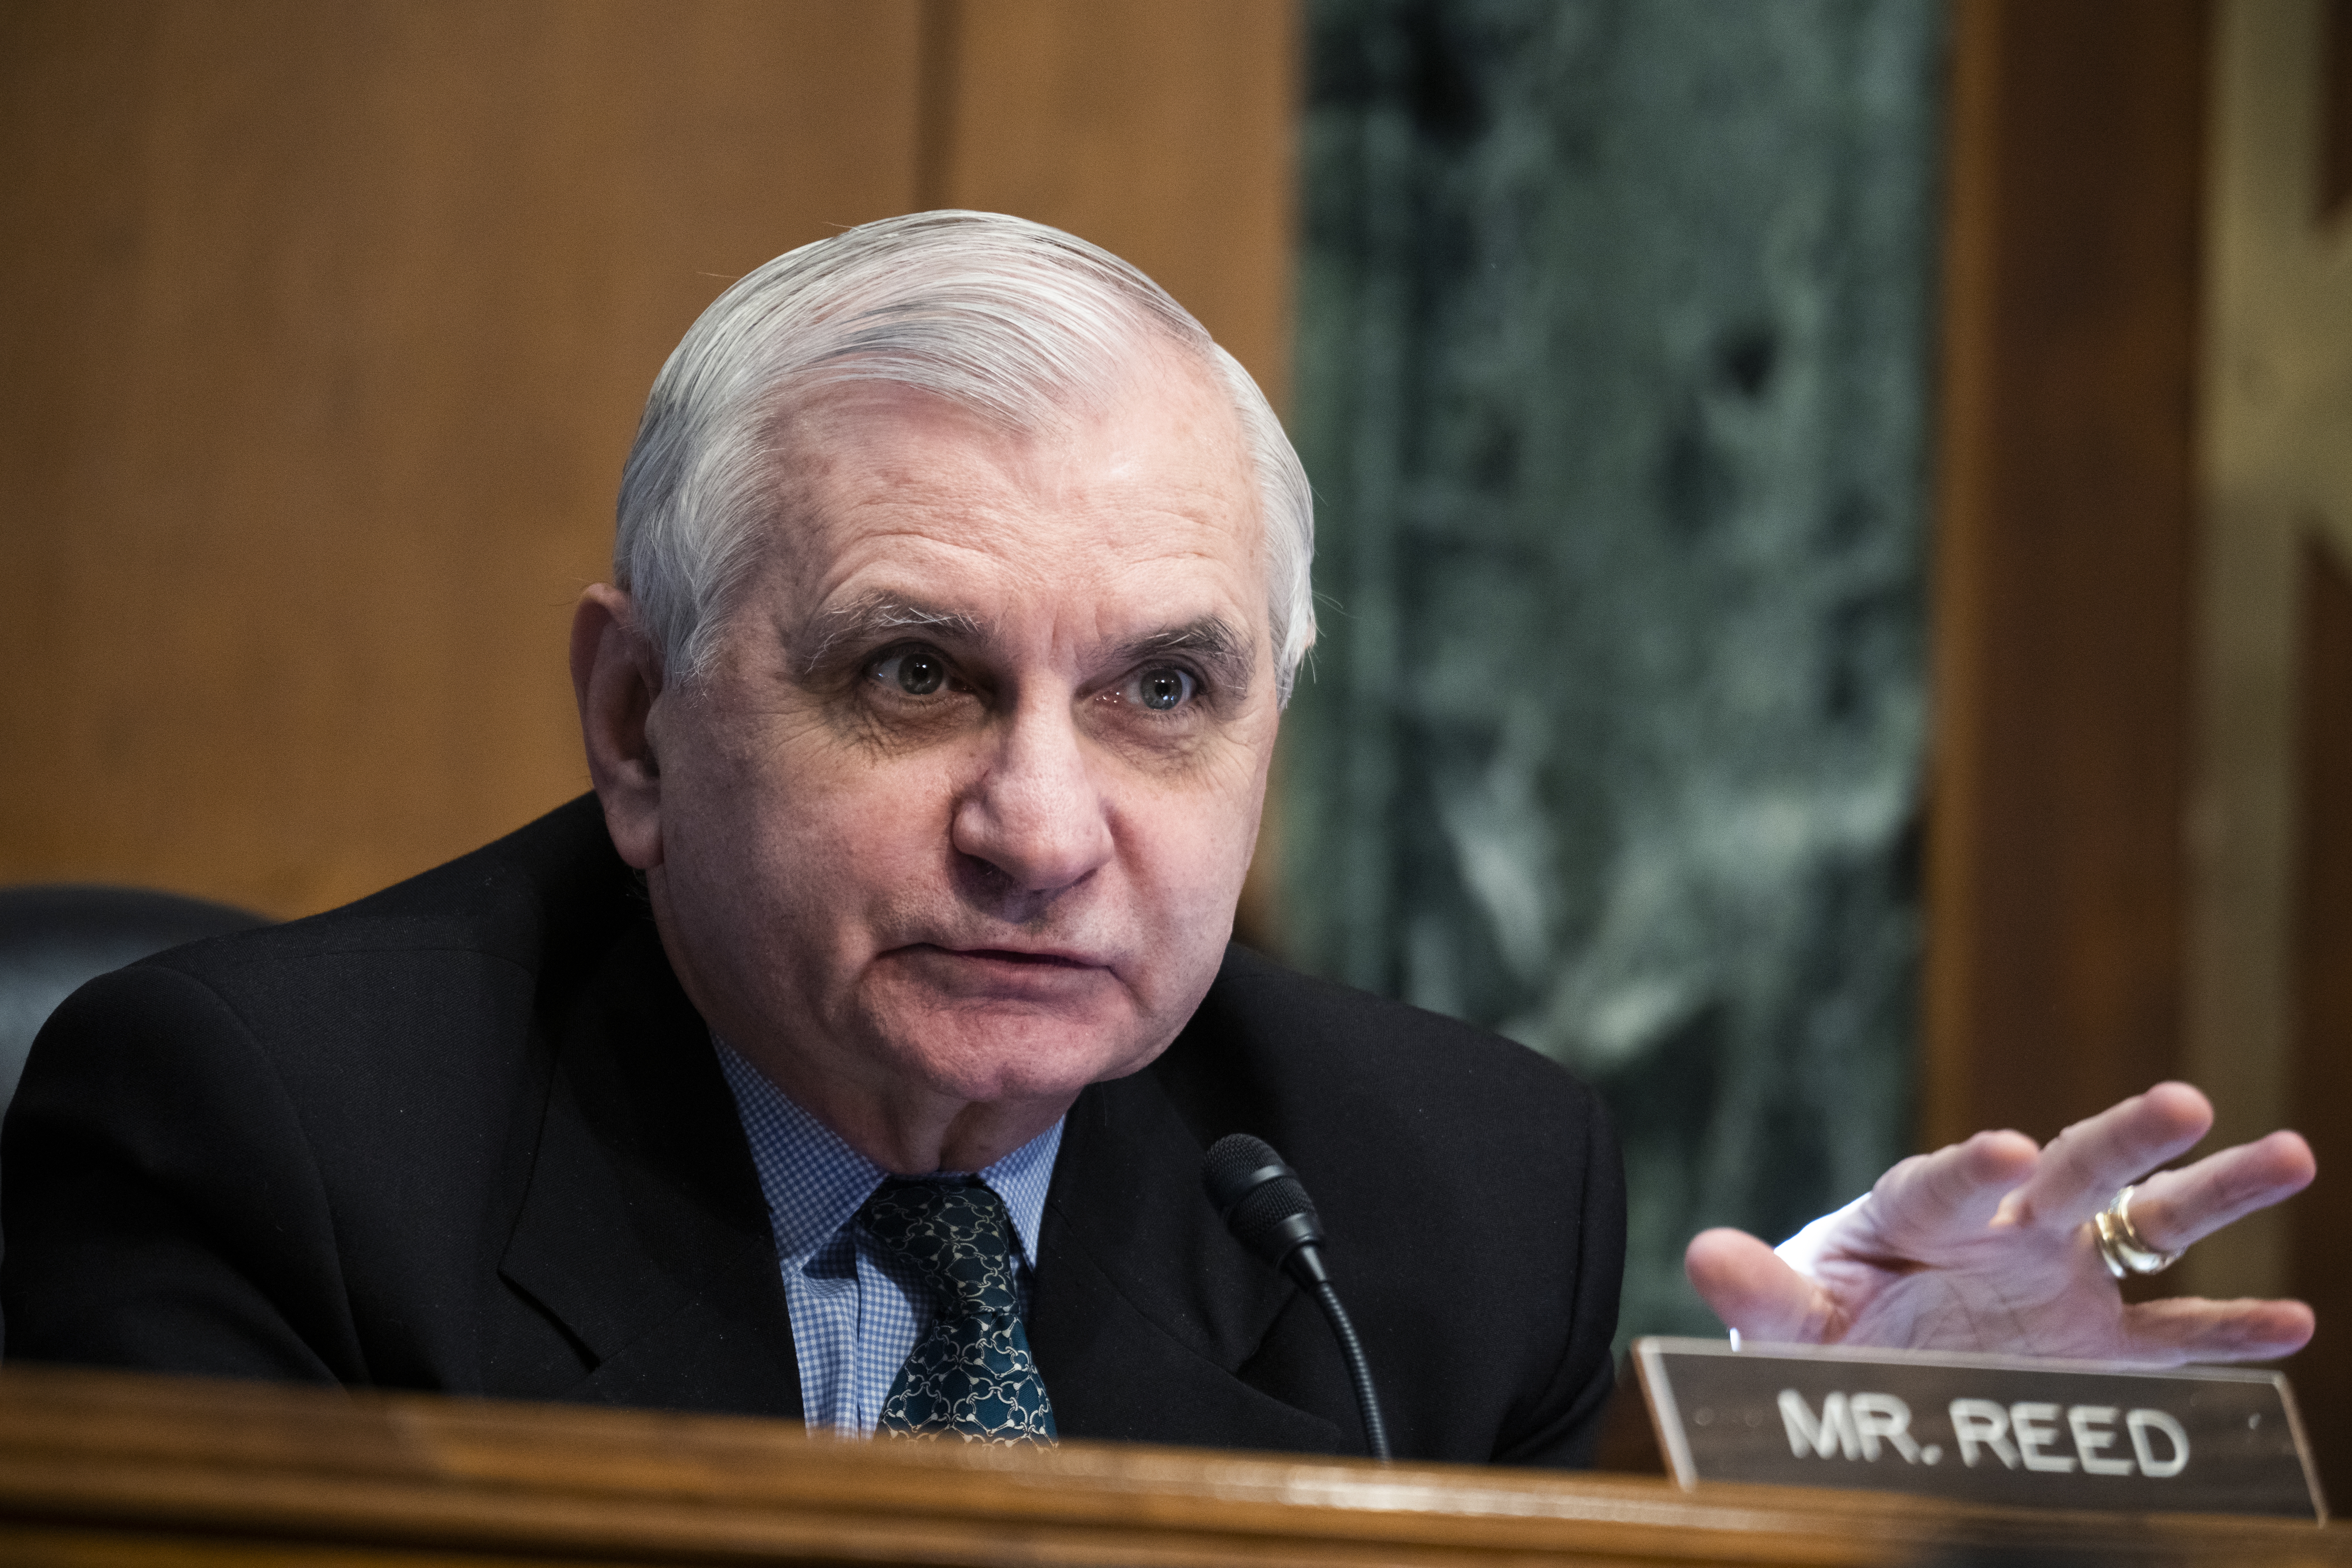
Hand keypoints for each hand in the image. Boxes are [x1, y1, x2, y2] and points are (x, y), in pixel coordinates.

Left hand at [1684, 1082, 2315, 1363]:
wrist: (1858, 1361)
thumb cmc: (1817, 1326)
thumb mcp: (1783, 1318)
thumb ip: (1757, 1292)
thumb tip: (1703, 1254)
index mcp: (1916, 1213)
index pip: (1944, 1182)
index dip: (1972, 1166)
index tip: (2008, 1149)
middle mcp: (2004, 1229)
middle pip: (2069, 1173)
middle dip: (2122, 1138)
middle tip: (2184, 1099)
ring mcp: (2061, 1279)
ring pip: (2146, 1225)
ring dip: (2214, 1192)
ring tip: (2290, 1154)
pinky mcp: (2097, 1339)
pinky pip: (2170, 1331)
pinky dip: (2229, 1328)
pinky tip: (2296, 1322)